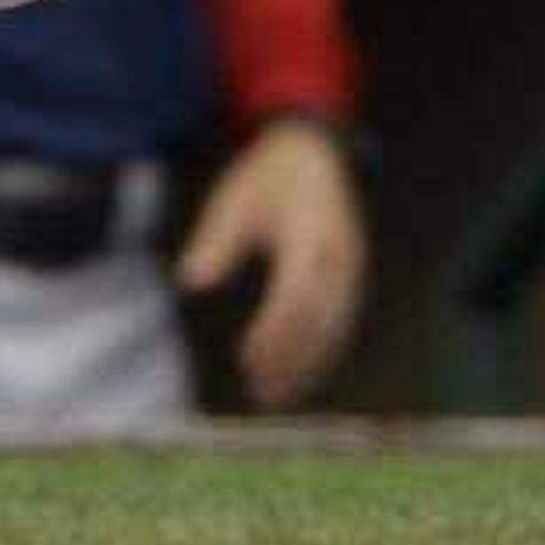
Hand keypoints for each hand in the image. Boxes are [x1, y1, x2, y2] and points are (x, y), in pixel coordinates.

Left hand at [174, 116, 367, 409]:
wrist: (315, 149)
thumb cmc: (268, 176)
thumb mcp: (235, 198)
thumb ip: (217, 240)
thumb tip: (190, 281)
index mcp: (309, 233)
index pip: (294, 296)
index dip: (272, 333)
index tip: (246, 361)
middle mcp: (337, 253)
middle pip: (317, 319)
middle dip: (290, 359)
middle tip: (258, 392)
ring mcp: (351, 265)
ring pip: (335, 326)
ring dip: (308, 364)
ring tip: (275, 395)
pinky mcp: (354, 272)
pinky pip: (342, 320)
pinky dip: (323, 350)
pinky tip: (299, 373)